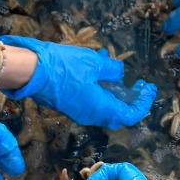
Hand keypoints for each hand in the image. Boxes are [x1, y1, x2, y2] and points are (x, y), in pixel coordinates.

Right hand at [0, 37, 155, 128]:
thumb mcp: (94, 63)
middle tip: (137, 86)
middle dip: (131, 102)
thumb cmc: (65, 66)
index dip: (142, 104)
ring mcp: (79, 112)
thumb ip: (111, 70)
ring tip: (118, 75)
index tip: (148, 88)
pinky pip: (92, 104)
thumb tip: (120, 74)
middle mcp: (91, 115)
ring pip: (104, 110)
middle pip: (118, 116)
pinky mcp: (70, 106)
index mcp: (101, 108)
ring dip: (115, 95)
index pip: (130, 115)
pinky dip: (102, 92)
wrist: (32, 72)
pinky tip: (100, 72)